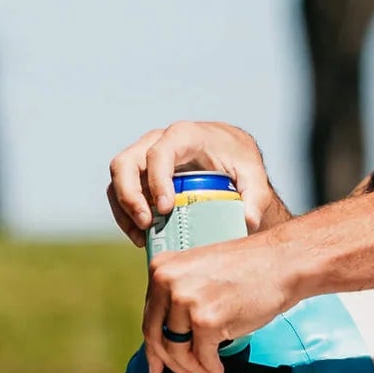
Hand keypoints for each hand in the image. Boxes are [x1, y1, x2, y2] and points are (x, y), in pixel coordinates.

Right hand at [107, 122, 284, 245]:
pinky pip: (120, 191)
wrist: (228, 151)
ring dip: (123, 209)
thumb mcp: (253, 175)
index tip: (166, 208)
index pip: (159, 153)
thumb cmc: (238, 159)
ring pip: (117, 178)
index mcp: (183, 136)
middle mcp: (156, 141)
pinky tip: (140, 236)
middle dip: (129, 196)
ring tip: (142, 236)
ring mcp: (143, 157)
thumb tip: (247, 221)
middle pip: (125, 163)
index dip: (157, 180)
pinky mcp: (139, 174)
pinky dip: (124, 214)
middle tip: (146, 224)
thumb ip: (256, 196)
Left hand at [143, 233, 302, 372]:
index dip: (153, 345)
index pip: (149, 316)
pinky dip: (210, 367)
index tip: (157, 362)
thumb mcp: (198, 271)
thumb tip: (166, 333)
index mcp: (161, 269)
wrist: (281, 263)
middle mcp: (167, 283)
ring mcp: (186, 301)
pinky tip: (217, 368)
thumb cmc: (247, 268)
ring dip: (192, 367)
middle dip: (169, 362)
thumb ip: (177, 295)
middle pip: (157, 336)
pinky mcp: (207, 321)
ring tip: (205, 371)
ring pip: (177, 350)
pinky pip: (202, 356)